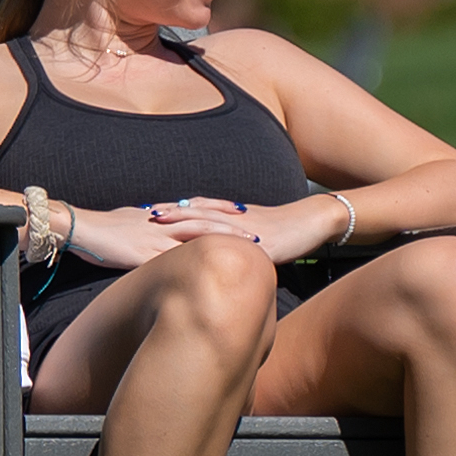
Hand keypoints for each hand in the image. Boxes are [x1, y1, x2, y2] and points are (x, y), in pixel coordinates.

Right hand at [63, 202, 256, 269]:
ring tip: (241, 253)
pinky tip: (208, 277)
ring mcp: (154, 238)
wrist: (82, 228)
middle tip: (256, 236)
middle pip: (203, 222)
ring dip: (219, 244)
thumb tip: (163, 228)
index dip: (220, 210)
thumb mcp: (134, 221)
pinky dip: (192, 268)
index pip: (196, 209)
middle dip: (230, 229)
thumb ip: (152, 225)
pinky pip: (172, 261)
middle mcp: (162, 223)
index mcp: (160, 215)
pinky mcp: (143, 254)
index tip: (242, 213)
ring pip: (194, 238)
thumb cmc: (105, 228)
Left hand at [146, 195, 344, 263]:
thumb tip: (212, 247)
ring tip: (162, 223)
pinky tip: (198, 246)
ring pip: (208, 220)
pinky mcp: (257, 240)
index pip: (195, 208)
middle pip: (195, 210)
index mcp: (230, 214)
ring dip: (184, 221)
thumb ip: (231, 236)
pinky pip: (230, 240)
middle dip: (170, 213)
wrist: (310, 222)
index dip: (172, 209)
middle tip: (145, 214)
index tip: (148, 211)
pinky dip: (213, 241)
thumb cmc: (283, 229)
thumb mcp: (252, 231)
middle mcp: (232, 217)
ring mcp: (243, 227)